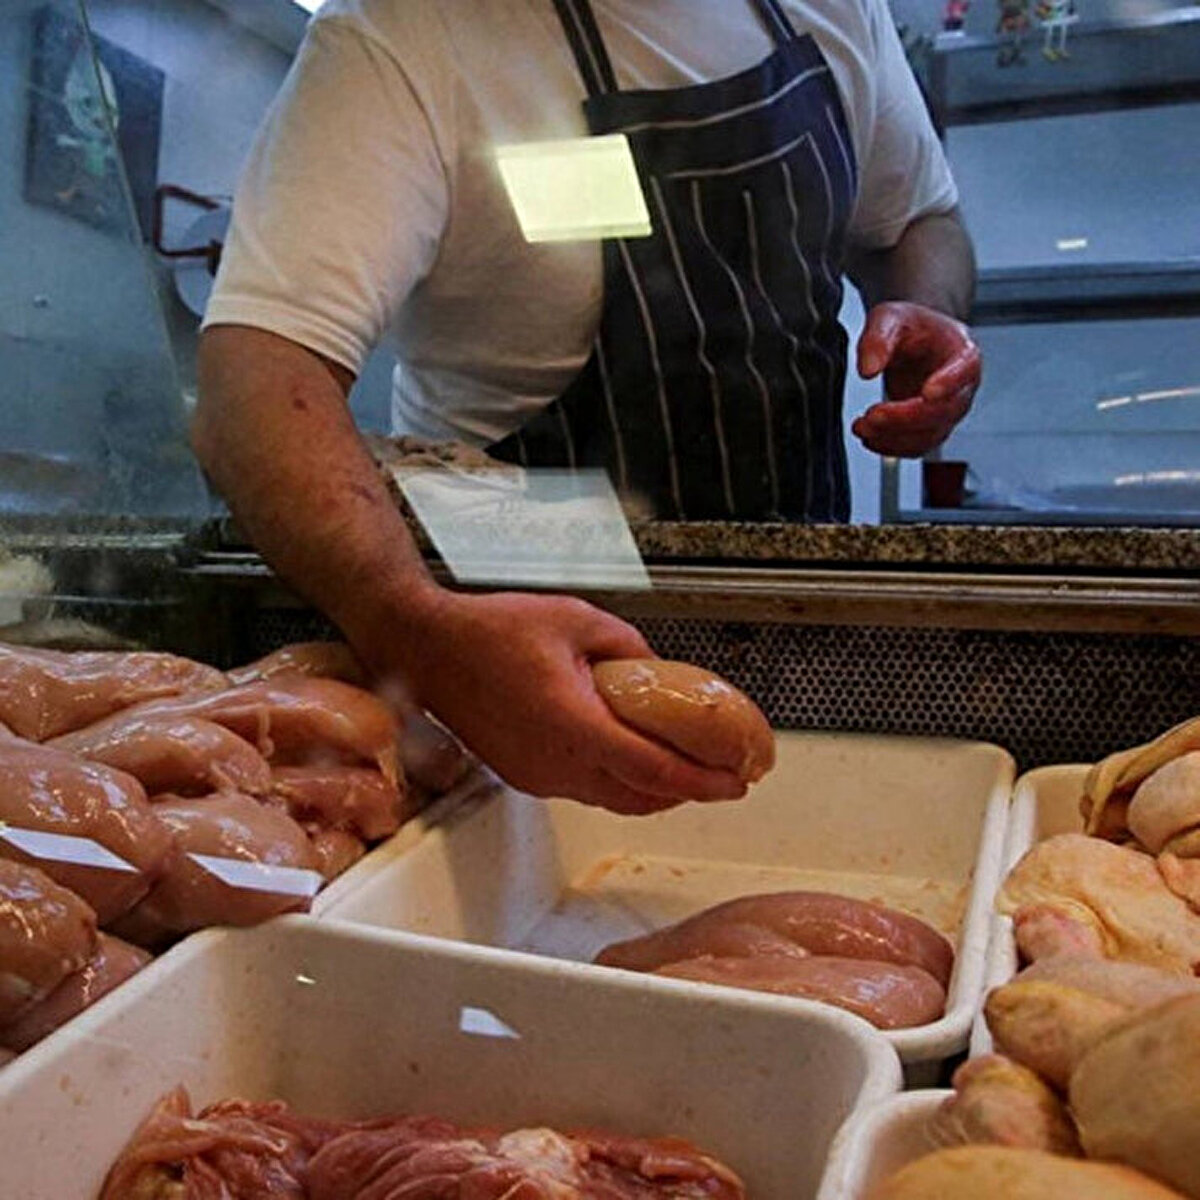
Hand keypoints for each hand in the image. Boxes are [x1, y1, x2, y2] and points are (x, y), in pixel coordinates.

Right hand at [378, 590, 746, 814]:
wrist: (428, 649)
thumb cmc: (491, 631)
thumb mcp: (577, 620)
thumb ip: (628, 648)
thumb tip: (654, 670)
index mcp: (573, 723)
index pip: (653, 769)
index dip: (702, 781)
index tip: (735, 781)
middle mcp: (554, 761)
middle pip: (640, 796)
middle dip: (688, 791)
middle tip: (723, 775)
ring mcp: (537, 775)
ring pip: (612, 799)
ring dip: (653, 790)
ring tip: (687, 770)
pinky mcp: (523, 775)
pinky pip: (583, 790)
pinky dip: (618, 784)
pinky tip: (633, 759)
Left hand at [852, 301, 980, 457]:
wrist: (916, 343)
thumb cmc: (913, 328)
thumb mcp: (890, 318)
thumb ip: (878, 338)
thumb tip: (867, 370)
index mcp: (963, 353)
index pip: (964, 371)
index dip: (948, 384)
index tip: (927, 393)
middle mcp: (962, 387)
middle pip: (943, 411)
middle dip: (905, 418)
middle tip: (873, 415)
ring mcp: (948, 412)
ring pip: (929, 435)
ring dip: (894, 437)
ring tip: (862, 427)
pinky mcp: (931, 428)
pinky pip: (917, 447)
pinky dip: (891, 447)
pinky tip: (869, 437)